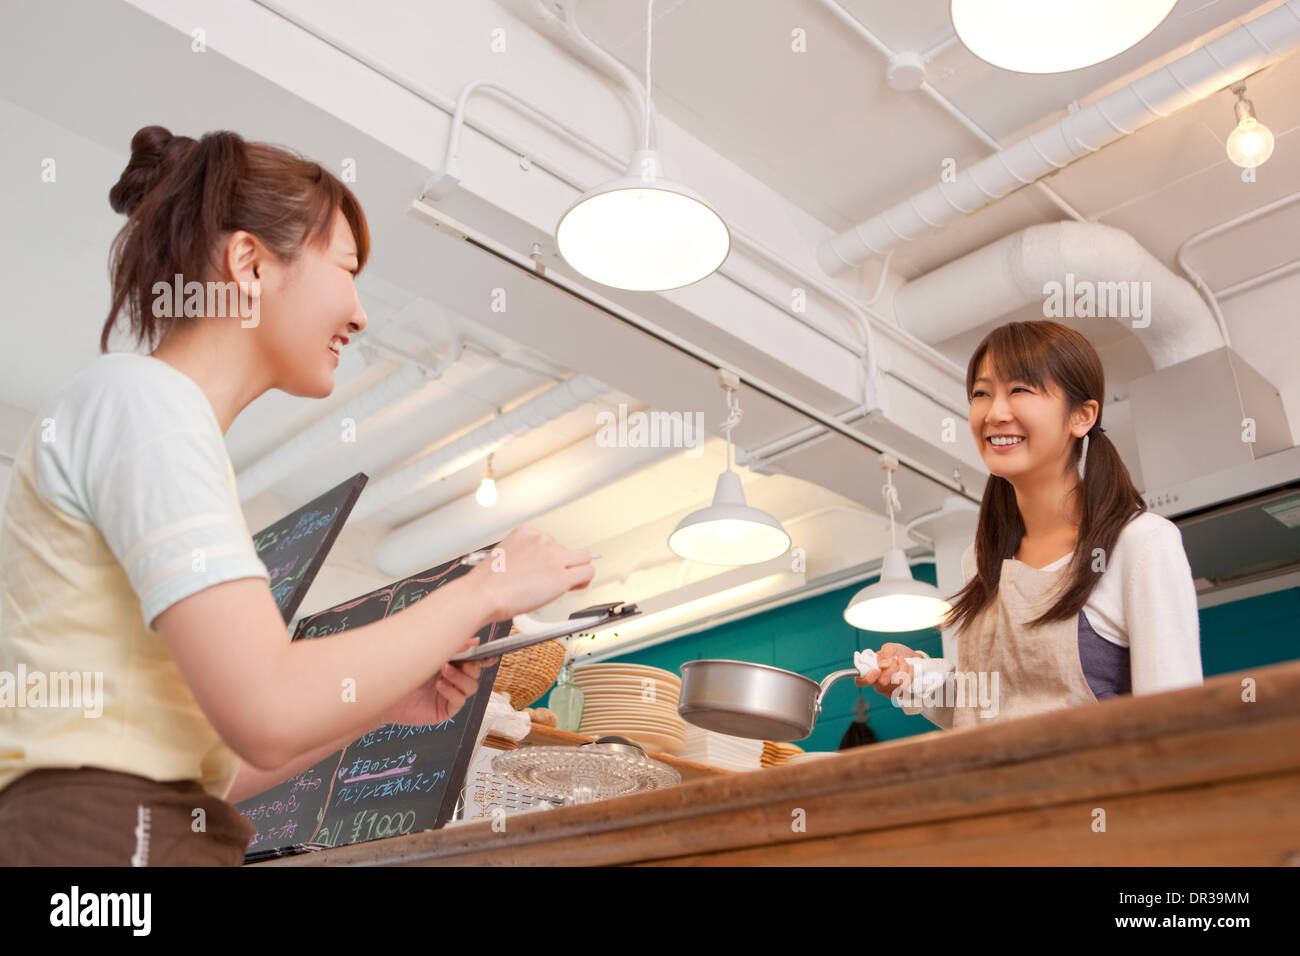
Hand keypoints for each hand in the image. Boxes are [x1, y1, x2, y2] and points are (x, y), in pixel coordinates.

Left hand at [383, 637, 499, 726]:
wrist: (381, 690)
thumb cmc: (400, 669)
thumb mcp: (429, 653)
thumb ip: (453, 647)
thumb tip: (475, 641)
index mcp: (451, 662)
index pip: (474, 659)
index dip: (484, 657)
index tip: (488, 654)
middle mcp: (452, 678)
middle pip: (476, 672)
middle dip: (471, 666)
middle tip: (461, 661)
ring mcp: (449, 694)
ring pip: (471, 686)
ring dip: (460, 678)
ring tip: (444, 672)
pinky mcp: (444, 709)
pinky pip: (459, 701)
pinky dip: (452, 691)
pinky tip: (439, 686)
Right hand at [462, 525, 593, 621]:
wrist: (483, 594)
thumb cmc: (487, 583)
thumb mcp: (503, 556)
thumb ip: (523, 556)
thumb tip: (536, 568)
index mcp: (526, 533)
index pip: (550, 541)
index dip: (550, 558)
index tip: (544, 569)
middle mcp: (542, 540)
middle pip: (566, 550)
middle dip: (562, 565)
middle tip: (552, 581)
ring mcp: (553, 557)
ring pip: (582, 558)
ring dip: (575, 571)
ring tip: (563, 586)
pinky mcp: (561, 576)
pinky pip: (587, 572)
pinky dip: (584, 580)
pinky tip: (575, 586)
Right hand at [854, 642, 917, 695]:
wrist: (912, 659)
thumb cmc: (897, 654)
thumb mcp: (889, 648)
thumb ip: (884, 653)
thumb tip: (880, 663)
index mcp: (869, 672)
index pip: (861, 681)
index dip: (867, 678)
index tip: (877, 670)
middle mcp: (877, 683)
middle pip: (882, 682)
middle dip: (891, 668)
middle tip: (894, 659)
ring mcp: (888, 690)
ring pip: (896, 683)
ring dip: (902, 668)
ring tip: (902, 661)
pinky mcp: (900, 693)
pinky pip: (906, 684)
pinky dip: (909, 673)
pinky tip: (909, 667)